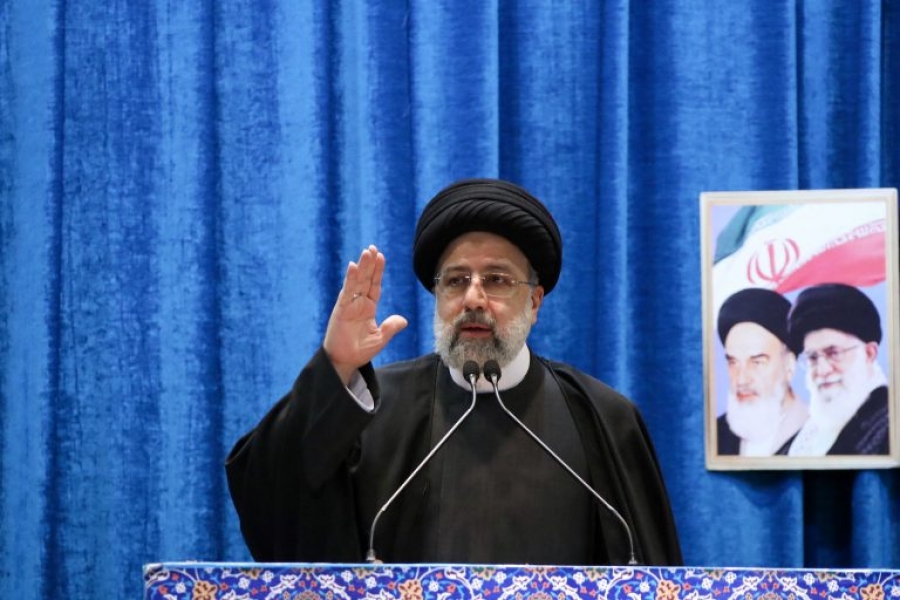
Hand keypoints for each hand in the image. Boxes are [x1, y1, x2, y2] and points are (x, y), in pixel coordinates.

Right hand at [324, 245, 408, 384]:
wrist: (344, 362)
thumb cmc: (359, 351)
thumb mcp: (379, 339)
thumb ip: (390, 328)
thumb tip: (403, 320)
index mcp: (368, 308)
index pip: (375, 286)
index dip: (378, 272)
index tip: (381, 256)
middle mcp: (359, 303)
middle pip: (366, 279)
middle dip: (369, 264)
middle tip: (372, 248)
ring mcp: (349, 305)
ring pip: (357, 282)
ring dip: (362, 267)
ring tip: (366, 252)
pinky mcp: (341, 310)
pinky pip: (347, 292)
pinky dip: (350, 279)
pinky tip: (353, 267)